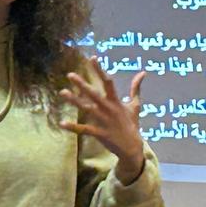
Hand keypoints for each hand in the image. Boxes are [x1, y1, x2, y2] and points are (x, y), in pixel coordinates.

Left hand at [60, 63, 146, 183]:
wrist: (132, 148)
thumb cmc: (132, 125)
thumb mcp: (135, 105)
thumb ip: (136, 88)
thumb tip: (143, 72)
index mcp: (116, 101)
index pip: (108, 82)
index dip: (100, 70)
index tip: (92, 58)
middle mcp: (109, 109)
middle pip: (94, 94)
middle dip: (82, 84)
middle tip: (70, 74)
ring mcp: (104, 122)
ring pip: (86, 109)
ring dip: (74, 101)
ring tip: (62, 92)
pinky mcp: (99, 133)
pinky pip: (84, 130)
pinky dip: (73, 127)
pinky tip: (62, 123)